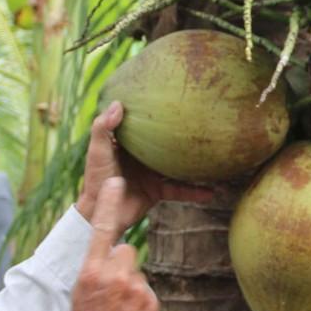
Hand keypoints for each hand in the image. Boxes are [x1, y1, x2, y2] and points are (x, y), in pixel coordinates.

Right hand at [72, 178, 159, 310]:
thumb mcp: (81, 294)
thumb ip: (98, 270)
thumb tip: (116, 256)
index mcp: (89, 271)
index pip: (102, 230)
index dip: (109, 204)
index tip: (115, 181)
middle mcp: (113, 276)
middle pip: (126, 251)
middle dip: (122, 266)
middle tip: (110, 293)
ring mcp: (134, 289)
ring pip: (136, 274)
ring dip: (131, 287)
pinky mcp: (151, 301)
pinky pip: (147, 292)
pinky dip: (140, 303)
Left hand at [77, 101, 212, 227]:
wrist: (102, 213)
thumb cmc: (96, 179)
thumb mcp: (97, 151)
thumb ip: (103, 127)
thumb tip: (119, 104)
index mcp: (129, 142)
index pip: (143, 123)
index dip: (154, 111)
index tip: (171, 97)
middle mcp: (142, 155)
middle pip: (166, 142)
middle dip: (181, 134)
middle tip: (202, 122)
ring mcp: (151, 173)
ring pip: (178, 165)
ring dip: (194, 163)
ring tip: (214, 156)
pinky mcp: (157, 190)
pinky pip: (179, 189)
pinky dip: (194, 192)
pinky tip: (210, 192)